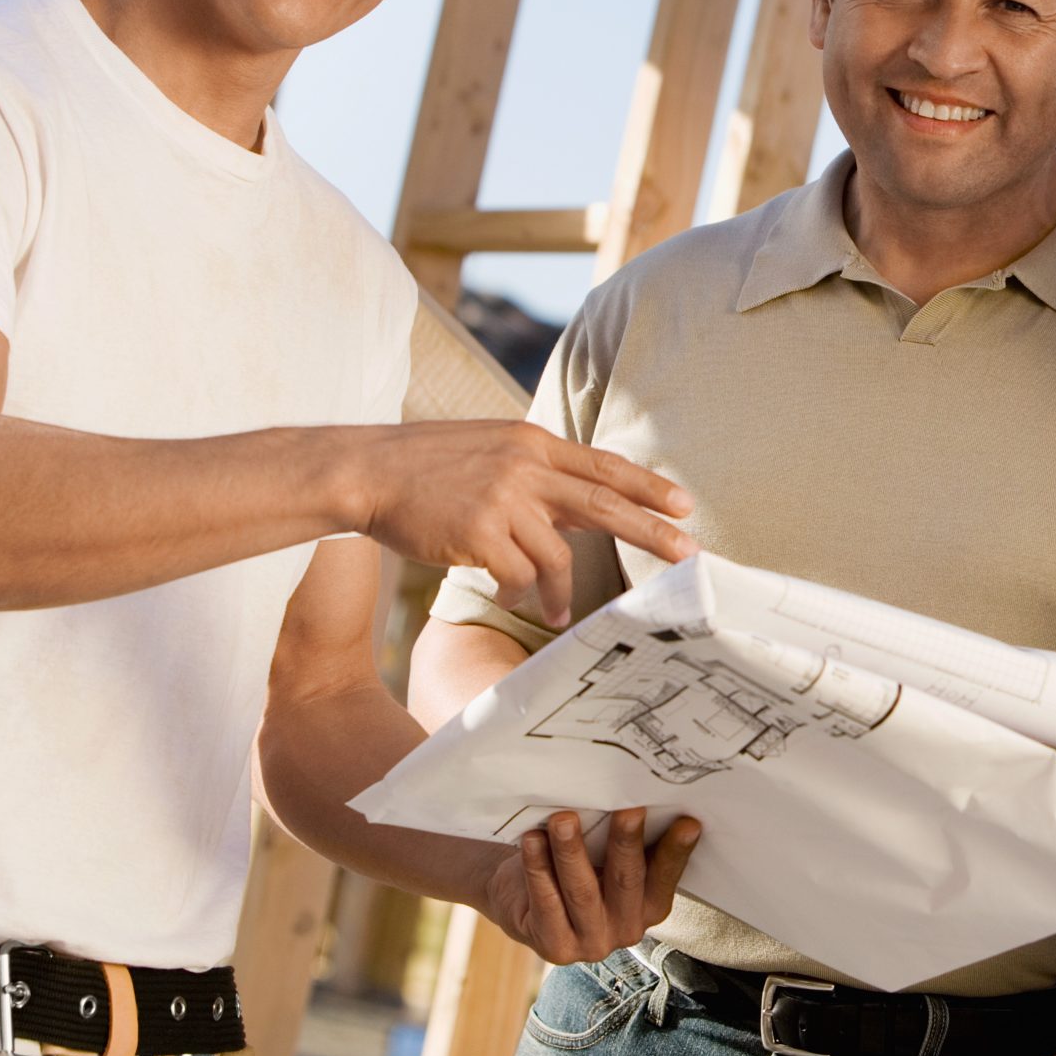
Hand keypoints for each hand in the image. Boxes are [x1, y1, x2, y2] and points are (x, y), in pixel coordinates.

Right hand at [343, 421, 695, 622]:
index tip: (685, 505)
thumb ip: (536, 470)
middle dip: (652, 531)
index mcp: (532, 442)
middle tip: (688, 553)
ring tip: (558, 612)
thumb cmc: (427, 465)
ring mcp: (502, 499)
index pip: (604, 465)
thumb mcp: (491, 448)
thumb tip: (580, 503)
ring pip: (556, 556)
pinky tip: (511, 598)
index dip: (648, 486)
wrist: (367, 471)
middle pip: (604, 504)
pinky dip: (519, 593)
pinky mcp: (477, 533)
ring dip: (561, 591)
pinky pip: (516, 577)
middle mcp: (525, 466)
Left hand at [478, 809, 701, 965]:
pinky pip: (546, 904)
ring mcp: (591, 944)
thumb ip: (623, 842)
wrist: (522, 897)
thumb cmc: (578, 863)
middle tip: (628, 810)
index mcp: (651, 906)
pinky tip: (532, 840)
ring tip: (563, 818)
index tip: (688, 823)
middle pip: (626, 882)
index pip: (665, 877)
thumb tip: (639, 793)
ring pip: (582, 892)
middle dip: (626, 843)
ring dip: (572, 851)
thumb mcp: (605, 856)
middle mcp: (627, 930)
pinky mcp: (554, 948)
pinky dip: (538, 869)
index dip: (676, 851)